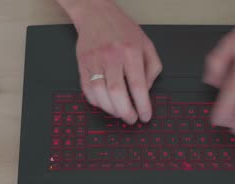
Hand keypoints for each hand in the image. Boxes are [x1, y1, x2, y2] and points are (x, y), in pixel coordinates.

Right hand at [60, 0, 161, 123]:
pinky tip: (106, 104)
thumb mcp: (147, 45)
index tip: (145, 116)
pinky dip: (96, 102)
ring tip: (120, 112)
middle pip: (117, 93)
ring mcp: (94, 60)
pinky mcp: (82, 64)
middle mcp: (111, 56)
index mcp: (131, 52)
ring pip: (99, 93)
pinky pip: (87, 90)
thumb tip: (146, 92)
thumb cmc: (123, 31)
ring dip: (110, 109)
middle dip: (125, 112)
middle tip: (131, 119)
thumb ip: (152, 69)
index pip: (137, 85)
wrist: (96, 14)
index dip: (142, 105)